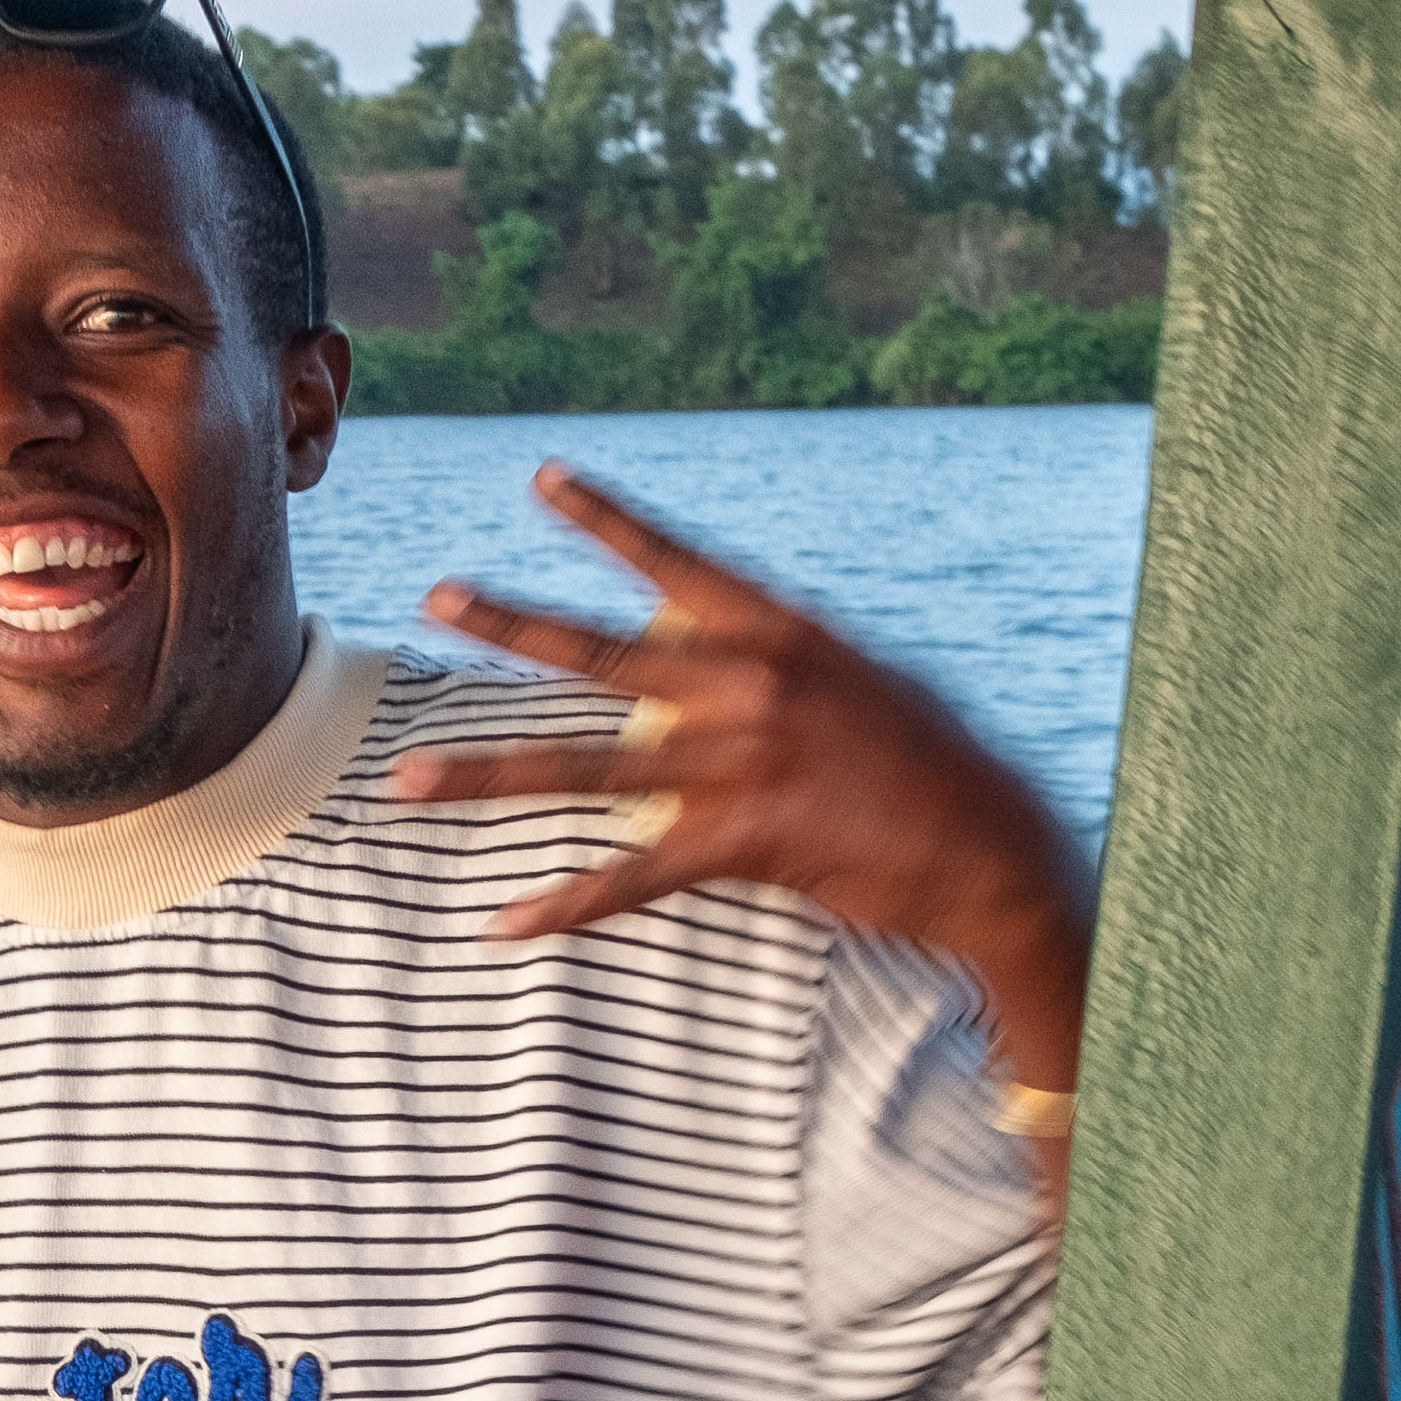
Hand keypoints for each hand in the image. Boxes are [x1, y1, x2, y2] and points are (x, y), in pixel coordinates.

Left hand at [392, 466, 1091, 1102]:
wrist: (993, 846)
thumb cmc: (935, 763)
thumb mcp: (862, 678)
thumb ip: (777, 659)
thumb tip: (706, 641)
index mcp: (780, 632)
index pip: (679, 563)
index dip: (610, 521)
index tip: (545, 479)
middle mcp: (749, 686)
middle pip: (604, 654)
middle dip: (513, 625)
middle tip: (440, 596)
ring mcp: (739, 765)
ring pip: (586, 770)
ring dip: (487, 778)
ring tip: (406, 783)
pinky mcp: (742, 843)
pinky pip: (633, 878)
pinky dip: (568, 905)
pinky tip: (508, 921)